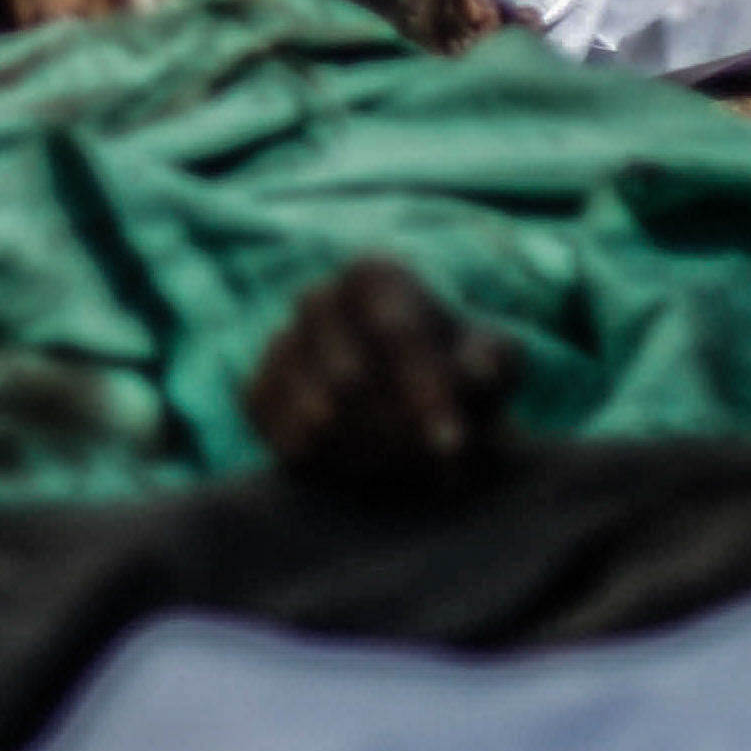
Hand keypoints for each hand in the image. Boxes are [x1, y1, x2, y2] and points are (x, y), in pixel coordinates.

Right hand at [244, 257, 522, 492]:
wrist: (407, 385)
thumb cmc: (456, 362)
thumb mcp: (492, 356)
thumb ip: (492, 361)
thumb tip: (478, 373)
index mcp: (375, 274)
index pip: (397, 333)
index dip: (426, 392)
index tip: (452, 445)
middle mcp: (318, 299)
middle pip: (349, 379)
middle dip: (396, 433)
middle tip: (435, 474)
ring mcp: (280, 342)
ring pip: (311, 411)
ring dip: (361, 454)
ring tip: (404, 476)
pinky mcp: (257, 389)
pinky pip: (276, 432)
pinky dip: (317, 461)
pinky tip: (353, 473)